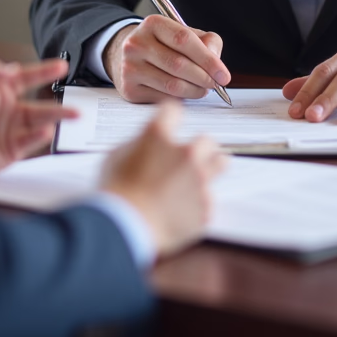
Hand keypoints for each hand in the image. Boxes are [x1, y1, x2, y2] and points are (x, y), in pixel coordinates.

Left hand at [0, 57, 74, 178]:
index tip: (62, 66)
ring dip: (57, 117)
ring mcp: (10, 129)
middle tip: (78, 98)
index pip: (25, 76)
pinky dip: (40, 136)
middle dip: (58, 100)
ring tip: (75, 115)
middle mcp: (7, 108)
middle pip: (38, 100)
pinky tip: (47, 131)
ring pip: (40, 120)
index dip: (44, 71)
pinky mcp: (11, 150)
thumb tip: (12, 67)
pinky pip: (31, 141)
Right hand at [100, 103, 224, 256]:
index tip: (171, 122)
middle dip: (200, 148)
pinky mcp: (205, 206)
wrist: (125, 226)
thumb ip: (136, 146)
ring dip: (212, 167)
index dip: (171, 117)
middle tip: (191, 157)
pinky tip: (186, 209)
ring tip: (200, 177)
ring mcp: (198, 180)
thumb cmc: (115, 192)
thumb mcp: (116, 158)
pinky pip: (209, 201)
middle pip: (206, 140)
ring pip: (221, 163)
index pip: (172, 111)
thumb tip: (143, 148)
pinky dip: (199, 205)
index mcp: (159, 135)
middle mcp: (184, 153)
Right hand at [103, 14, 230, 102]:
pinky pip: (162, 98)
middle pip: (179, 65)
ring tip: (202, 89)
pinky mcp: (129, 88)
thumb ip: (208, 42)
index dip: (208, 59)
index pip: (184, 40)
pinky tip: (184, 93)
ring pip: (172, 85)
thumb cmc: (164, 45)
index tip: (223, 75)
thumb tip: (216, 62)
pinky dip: (180, 99)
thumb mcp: (186, 34)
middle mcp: (136, 43)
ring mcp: (130, 67)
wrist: (129, 56)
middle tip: (215, 84)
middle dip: (204, 78)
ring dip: (194, 91)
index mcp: (152, 23)